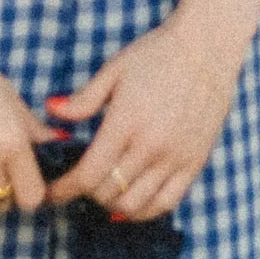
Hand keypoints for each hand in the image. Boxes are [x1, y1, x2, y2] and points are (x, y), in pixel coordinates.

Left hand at [44, 17, 244, 220]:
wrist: (207, 47)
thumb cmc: (156, 55)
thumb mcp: (114, 71)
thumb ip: (83, 99)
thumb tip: (51, 110)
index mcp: (125, 123)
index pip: (88, 174)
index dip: (64, 190)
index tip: (52, 193)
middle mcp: (151, 146)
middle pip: (108, 193)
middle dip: (85, 195)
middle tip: (78, 186)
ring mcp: (175, 157)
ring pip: (136, 204)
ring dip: (112, 205)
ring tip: (103, 194)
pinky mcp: (194, 162)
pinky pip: (167, 202)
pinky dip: (144, 210)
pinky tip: (131, 204)